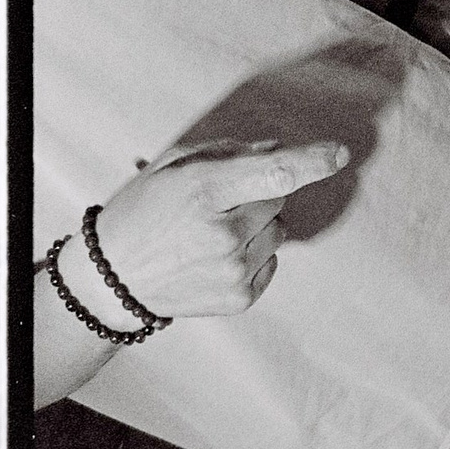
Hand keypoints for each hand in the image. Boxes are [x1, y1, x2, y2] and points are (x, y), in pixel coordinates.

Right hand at [85, 138, 350, 319]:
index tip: (339, 154)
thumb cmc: (143, 211)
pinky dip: (253, 254)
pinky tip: (215, 258)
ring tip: (210, 233)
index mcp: (204, 191)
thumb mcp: (174, 166)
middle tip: (218, 203)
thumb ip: (229, 152)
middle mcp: (223, 234)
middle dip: (257, 193)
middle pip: (278, 198)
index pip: (275, 173)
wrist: (110, 279)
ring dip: (256, 226)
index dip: (312, 161)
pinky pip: (272, 261)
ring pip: (278, 230)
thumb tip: (278, 151)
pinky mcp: (239, 297)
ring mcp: (233, 270)